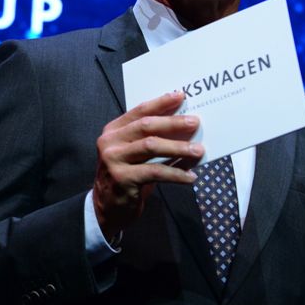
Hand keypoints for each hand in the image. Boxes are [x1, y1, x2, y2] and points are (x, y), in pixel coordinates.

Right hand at [92, 91, 202, 241]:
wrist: (106, 209)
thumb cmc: (126, 177)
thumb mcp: (133, 154)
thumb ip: (150, 140)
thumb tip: (185, 130)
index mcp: (113, 130)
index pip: (139, 111)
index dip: (160, 103)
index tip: (181, 96)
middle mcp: (110, 142)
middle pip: (146, 126)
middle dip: (173, 123)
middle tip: (195, 122)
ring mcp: (114, 159)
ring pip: (151, 146)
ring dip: (178, 148)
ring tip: (198, 150)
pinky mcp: (122, 178)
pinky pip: (155, 172)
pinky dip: (176, 173)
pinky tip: (190, 177)